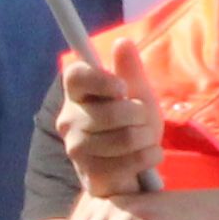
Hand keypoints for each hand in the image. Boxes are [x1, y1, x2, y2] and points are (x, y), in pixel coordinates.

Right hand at [49, 55, 161, 206]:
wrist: (135, 167)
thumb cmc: (133, 125)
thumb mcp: (137, 94)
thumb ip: (130, 70)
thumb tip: (123, 43)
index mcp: (76, 94)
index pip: (76, 76)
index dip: (101, 79)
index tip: (122, 89)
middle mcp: (69, 120)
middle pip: (112, 111)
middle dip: (141, 116)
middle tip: (143, 121)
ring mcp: (77, 151)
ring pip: (125, 138)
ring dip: (148, 138)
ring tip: (146, 140)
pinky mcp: (91, 176)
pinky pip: (130, 162)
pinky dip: (150, 157)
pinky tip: (148, 156)